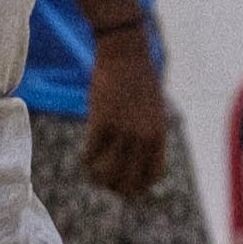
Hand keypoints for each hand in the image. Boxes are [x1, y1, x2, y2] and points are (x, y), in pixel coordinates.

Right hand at [80, 30, 170, 196]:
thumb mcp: (153, 109)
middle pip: (130, 179)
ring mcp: (122, 130)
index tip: (128, 186)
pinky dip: (86, 159)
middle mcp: (142, 137)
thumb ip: (148, 132)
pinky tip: (84, 159)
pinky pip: (91, 153)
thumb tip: (137, 155)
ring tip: (93, 176)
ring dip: (98, 178)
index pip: (153, 175)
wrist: (125, 55)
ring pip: (108, 171)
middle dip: (117, 188)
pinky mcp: (102, 121)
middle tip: (107, 185)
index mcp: (158, 134)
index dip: (139, 186)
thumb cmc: (138, 78)